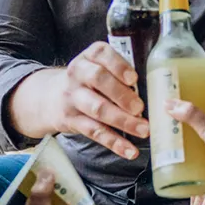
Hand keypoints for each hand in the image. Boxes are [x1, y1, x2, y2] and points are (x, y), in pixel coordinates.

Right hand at [9, 42, 148, 159]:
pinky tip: (130, 151)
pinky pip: (95, 132)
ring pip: (98, 108)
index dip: (118, 65)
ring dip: (123, 121)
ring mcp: (73, 97)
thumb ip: (120, 73)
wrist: (51, 97)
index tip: (133, 79)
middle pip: (98, 80)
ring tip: (144, 130)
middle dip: (122, 95)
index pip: (101, 53)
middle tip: (141, 108)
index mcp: (89, 57)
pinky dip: (114, 143)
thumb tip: (153, 91)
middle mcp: (78, 73)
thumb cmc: (88, 81)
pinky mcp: (72, 120)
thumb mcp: (98, 66)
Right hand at [167, 97, 204, 204]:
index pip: (202, 99)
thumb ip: (192, 117)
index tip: (169, 103)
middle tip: (167, 129)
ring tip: (173, 147)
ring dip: (192, 143)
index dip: (186, 100)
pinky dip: (202, 158)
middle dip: (185, 124)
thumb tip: (171, 103)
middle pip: (201, 120)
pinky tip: (190, 164)